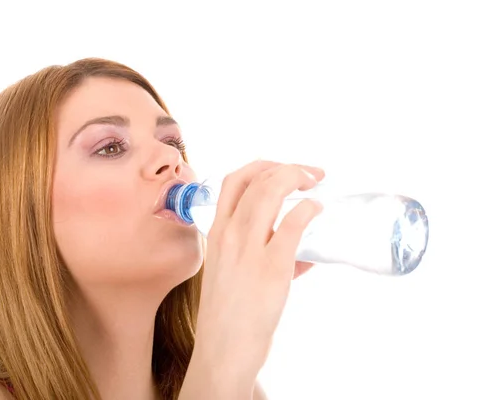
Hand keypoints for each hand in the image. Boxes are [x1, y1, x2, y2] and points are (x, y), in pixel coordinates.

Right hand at [193, 160, 324, 383]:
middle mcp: (229, 234)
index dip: (262, 166)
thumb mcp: (230, 273)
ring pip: (270, 191)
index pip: (234, 181)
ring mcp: (249, 249)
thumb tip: (304, 251)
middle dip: (288, 167)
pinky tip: (317, 209)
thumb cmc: (227, 314)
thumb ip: (261, 255)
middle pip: (257, 179)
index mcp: (216, 233)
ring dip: (297, 178)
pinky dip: (309, 208)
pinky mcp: (272, 267)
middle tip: (311, 174)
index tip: (284, 169)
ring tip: (316, 183)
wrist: (222, 349)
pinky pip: (293, 223)